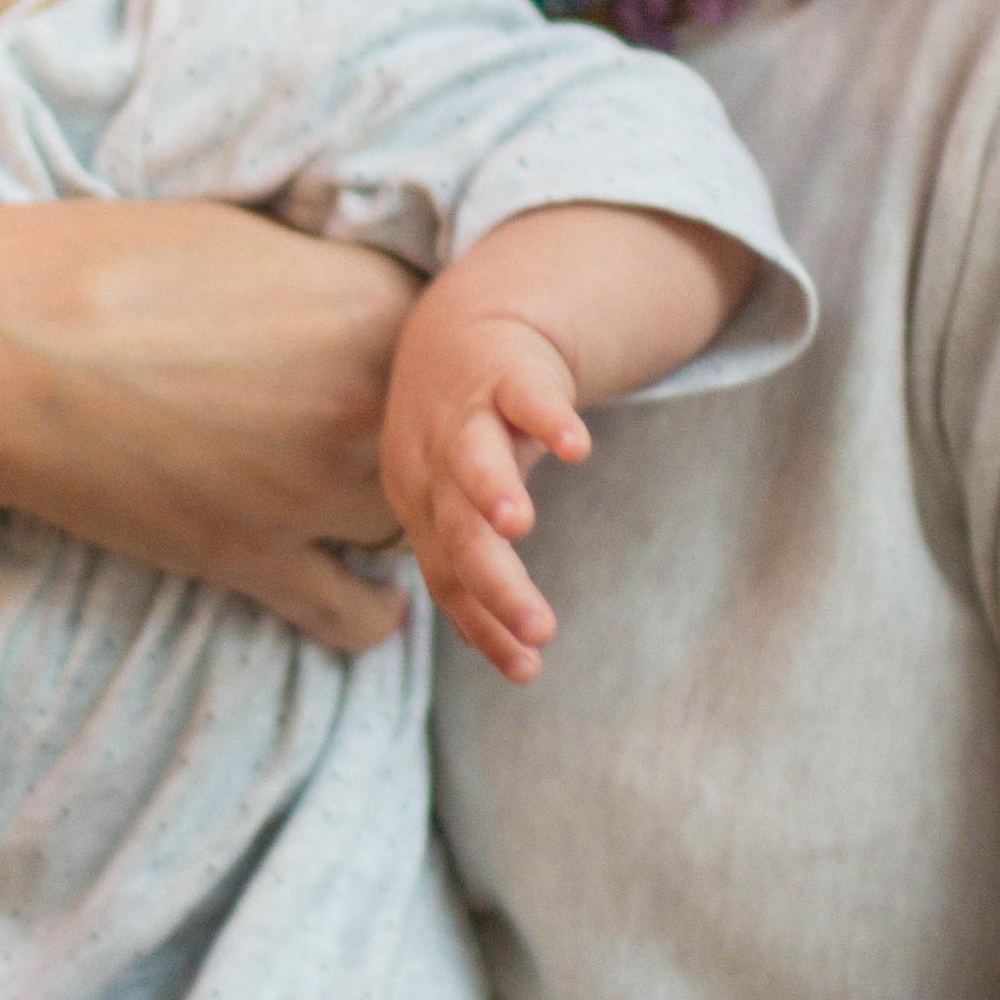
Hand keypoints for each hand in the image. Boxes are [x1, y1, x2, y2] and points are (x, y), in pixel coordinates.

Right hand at [0, 201, 416, 649]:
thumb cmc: (87, 263)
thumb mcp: (233, 234)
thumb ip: (320, 275)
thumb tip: (354, 292)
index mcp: (370, 302)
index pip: (465, 353)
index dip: (447, 366)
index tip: (427, 373)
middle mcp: (365, 402)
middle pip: (458, 449)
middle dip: (441, 453)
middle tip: (421, 453)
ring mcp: (309, 490)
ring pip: (417, 530)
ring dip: (408, 526)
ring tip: (394, 518)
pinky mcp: (251, 560)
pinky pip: (355, 616)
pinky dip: (369, 614)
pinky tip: (370, 600)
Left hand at [383, 287, 588, 681]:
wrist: (456, 328)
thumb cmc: (460, 439)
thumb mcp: (453, 505)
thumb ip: (475, 571)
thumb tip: (504, 659)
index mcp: (423, 508)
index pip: (447, 578)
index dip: (482, 625)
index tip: (526, 671)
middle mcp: (435, 467)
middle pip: (459, 532)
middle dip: (496, 583)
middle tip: (540, 629)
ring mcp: (469, 417)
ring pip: (472, 458)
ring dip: (491, 490)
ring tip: (519, 526)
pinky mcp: (508, 373)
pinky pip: (527, 397)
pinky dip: (548, 420)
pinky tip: (576, 447)